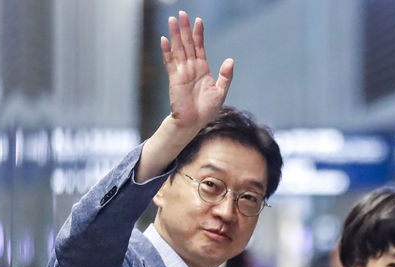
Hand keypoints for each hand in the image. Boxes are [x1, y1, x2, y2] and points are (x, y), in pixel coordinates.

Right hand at [160, 12, 232, 134]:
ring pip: (178, 49)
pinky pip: (170, 62)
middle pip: (187, 44)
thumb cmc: (207, 111)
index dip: (198, 34)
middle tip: (182, 14)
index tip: (198, 21)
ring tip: (172, 20)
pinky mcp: (174, 79)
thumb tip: (230, 60)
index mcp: (202, 69)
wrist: (193, 123)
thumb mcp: (220, 92)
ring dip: (175, 35)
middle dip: (185, 29)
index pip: (199, 47)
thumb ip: (225, 76)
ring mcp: (182, 72)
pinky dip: (167, 51)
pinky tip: (164, 40)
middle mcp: (191, 68)